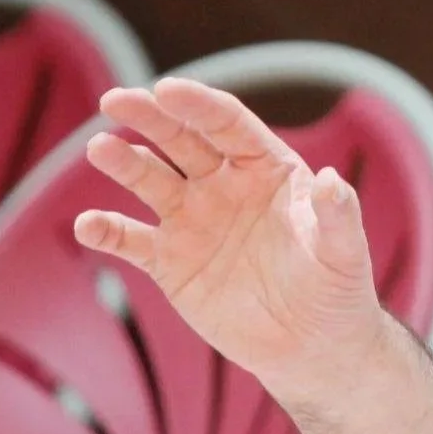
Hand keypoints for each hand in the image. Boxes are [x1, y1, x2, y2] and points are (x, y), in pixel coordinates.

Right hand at [73, 77, 382, 398]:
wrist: (311, 344)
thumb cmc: (336, 287)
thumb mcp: (344, 250)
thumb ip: (337, 214)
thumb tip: (331, 180)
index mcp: (267, 168)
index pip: (228, 124)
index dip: (198, 105)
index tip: (168, 89)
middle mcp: (224, 184)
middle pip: (180, 140)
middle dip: (149, 117)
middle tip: (116, 99)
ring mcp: (193, 220)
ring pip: (150, 181)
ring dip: (123, 163)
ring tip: (100, 148)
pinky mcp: (170, 262)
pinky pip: (131, 240)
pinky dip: (106, 232)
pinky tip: (88, 226)